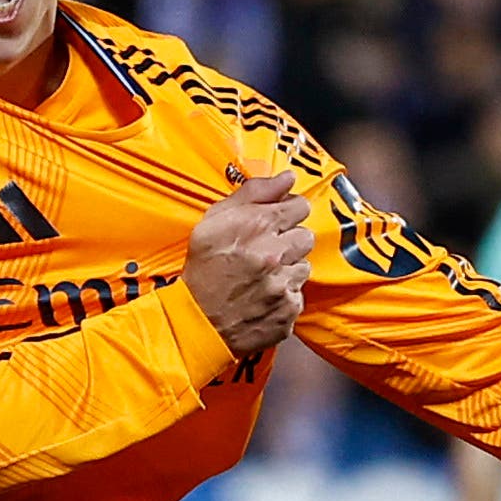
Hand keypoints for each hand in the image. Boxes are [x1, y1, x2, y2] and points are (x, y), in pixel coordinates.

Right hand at [182, 170, 310, 359]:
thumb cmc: (201, 270)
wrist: (195, 323)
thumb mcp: (213, 221)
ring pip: (304, 266)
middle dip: (289, 241)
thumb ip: (253, 193)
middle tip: (266, 251)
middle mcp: (274, 254)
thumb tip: (286, 178)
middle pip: (305, 236)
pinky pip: (298, 296)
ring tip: (261, 276)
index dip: (287, 212)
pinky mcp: (288, 310)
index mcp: (257, 226)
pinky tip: (262, 296)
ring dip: (287, 269)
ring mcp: (283, 284)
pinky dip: (283, 296)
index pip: (299, 206)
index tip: (277, 220)